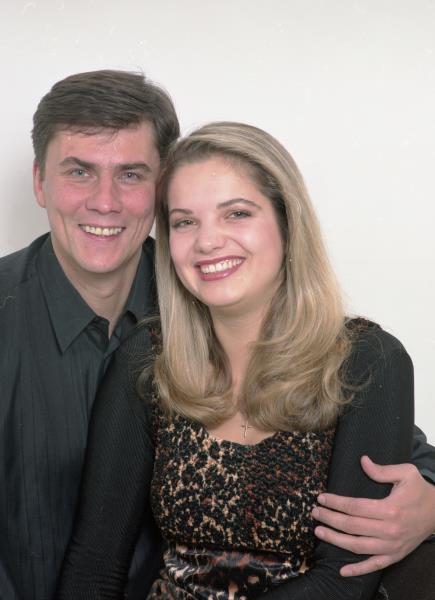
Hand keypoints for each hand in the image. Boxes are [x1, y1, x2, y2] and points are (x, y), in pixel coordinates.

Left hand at [311, 455, 434, 576]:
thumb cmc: (420, 491)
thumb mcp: (406, 473)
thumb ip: (382, 470)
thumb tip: (362, 461)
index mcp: (389, 509)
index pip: (354, 507)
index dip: (335, 503)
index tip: (321, 498)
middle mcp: (389, 530)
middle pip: (352, 526)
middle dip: (330, 518)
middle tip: (314, 512)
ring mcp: (392, 546)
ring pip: (358, 546)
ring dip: (336, 540)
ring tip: (319, 531)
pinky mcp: (395, 556)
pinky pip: (374, 565)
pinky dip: (358, 570)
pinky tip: (342, 571)